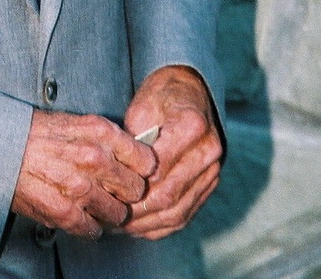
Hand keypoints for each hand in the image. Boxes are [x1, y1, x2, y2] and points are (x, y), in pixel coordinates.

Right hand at [11, 109, 155, 238]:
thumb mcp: (78, 122)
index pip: (146, 161)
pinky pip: (94, 230)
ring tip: (96, 203)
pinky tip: (81, 212)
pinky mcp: (66, 212)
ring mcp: (81, 188)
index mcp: (101, 133)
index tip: (136, 172)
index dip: (142, 169)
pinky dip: (90, 226)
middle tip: (116, 191)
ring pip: (118, 214)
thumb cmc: (37, 133)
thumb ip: (108, 138)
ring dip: (109, 212)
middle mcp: (95, 159)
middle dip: (127, 192)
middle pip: (136, 190)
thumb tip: (134, 154)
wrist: (2, 147)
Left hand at [123, 66, 222, 239]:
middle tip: (110, 217)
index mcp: (191, 126)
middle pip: (169, 195)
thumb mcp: (141, 106)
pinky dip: (162, 226)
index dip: (132, 186)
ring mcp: (212, 171)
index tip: (108, 195)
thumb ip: (133, 140)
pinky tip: (141, 228)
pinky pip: (187, 214)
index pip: (158, 169)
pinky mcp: (209, 184)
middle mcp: (208, 152)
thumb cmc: (161, 96)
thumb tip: (119, 175)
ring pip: (179, 211)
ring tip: (121, 228)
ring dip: (148, 224)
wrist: (189, 91)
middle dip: (137, 212)